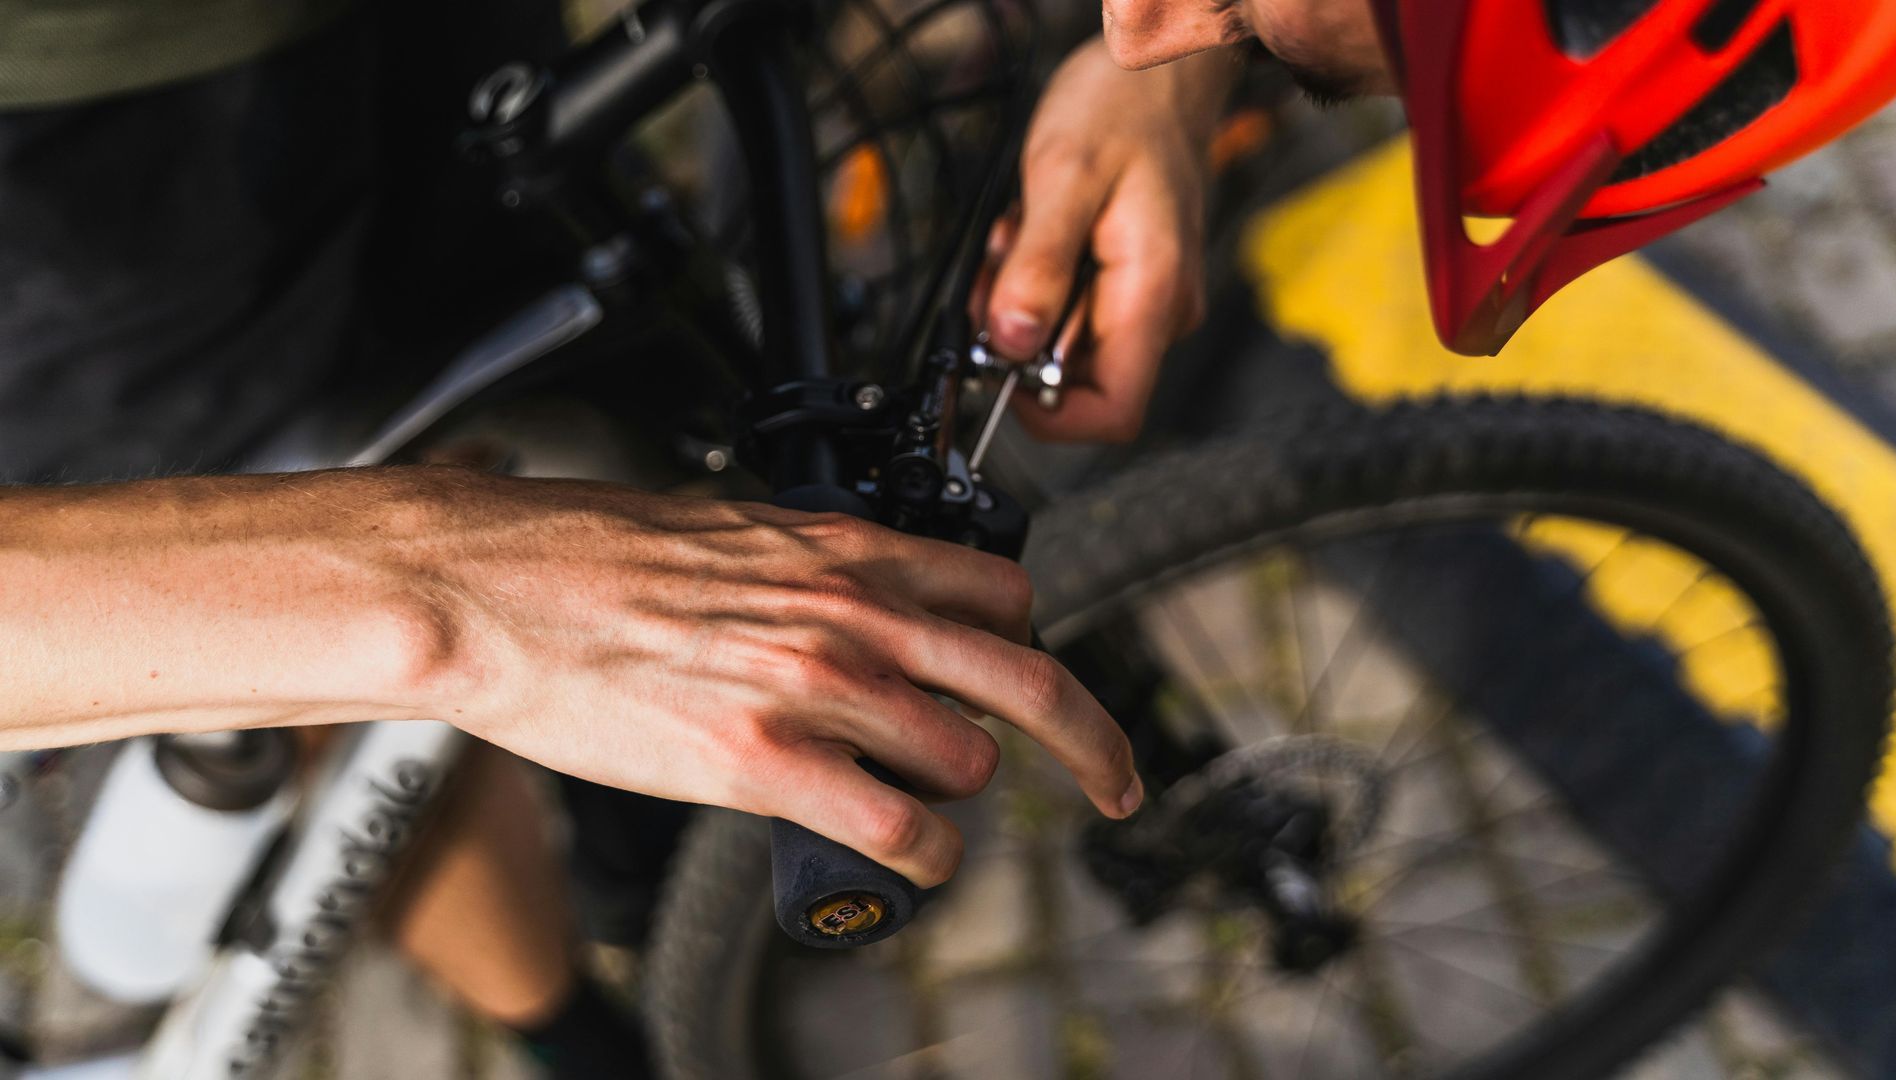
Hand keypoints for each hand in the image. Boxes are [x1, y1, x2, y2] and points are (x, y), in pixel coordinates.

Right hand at [387, 470, 1140, 886]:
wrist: (496, 588)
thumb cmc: (592, 557)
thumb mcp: (735, 533)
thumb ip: (815, 570)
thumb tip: (857, 603)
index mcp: (845, 550)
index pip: (1002, 597)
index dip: (1025, 649)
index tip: (1029, 683)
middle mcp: (851, 614)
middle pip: (1031, 680)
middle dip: (1095, 740)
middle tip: (1117, 776)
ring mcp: (813, 688)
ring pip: (966, 761)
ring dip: (959, 795)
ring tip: (923, 807)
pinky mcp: (760, 761)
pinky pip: (895, 827)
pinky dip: (920, 855)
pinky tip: (905, 858)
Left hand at [975, 40, 1235, 441]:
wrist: (1158, 71)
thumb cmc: (1124, 109)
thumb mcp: (1063, 179)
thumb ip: (1037, 268)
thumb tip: (1012, 344)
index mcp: (1152, 295)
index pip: (1115, 412)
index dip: (1051, 416)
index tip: (1000, 375)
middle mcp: (1159, 311)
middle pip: (1079, 380)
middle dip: (1020, 338)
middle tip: (998, 270)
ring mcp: (1145, 300)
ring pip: (1065, 345)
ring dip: (1022, 303)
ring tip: (1018, 235)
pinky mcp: (1126, 284)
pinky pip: (1069, 311)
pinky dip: (1034, 283)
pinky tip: (1032, 233)